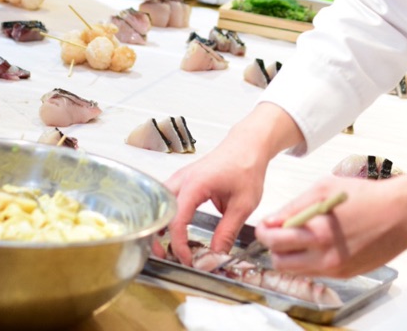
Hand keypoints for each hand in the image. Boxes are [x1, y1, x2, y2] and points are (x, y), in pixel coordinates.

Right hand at [164, 103, 303, 266]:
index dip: (179, 245)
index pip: (177, 221)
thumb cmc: (246, 167)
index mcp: (195, 184)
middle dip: (157, 234)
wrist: (248, 145)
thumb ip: (227, 232)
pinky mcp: (185, 179)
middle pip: (160, 210)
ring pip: (160, 203)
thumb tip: (215, 256)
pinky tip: (174, 228)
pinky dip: (167, 214)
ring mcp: (182, 177)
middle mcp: (183, 179)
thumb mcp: (243, 205)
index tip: (188, 260)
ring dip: (161, 224)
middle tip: (164, 255)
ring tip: (166, 244)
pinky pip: (168, 198)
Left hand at [256, 149, 406, 278]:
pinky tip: (320, 242)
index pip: (274, 240)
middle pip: (280, 262)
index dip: (263, 232)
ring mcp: (335, 269)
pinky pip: (316, 272)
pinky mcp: (345, 274)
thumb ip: (295, 206)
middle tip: (278, 232)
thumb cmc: (364, 196)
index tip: (263, 226)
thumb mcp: (324, 188)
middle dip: (273, 246)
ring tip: (299, 236)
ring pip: (296, 271)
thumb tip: (272, 219)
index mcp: (316, 231)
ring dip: (290, 255)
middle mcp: (324, 256)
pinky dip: (310, 260)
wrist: (400, 214)